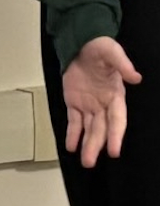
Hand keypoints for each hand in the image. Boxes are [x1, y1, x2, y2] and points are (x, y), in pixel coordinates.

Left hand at [63, 36, 142, 167]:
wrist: (82, 43)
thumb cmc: (99, 49)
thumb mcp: (111, 51)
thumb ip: (122, 64)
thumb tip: (135, 77)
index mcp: (115, 95)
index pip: (117, 120)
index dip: (116, 135)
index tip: (114, 151)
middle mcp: (103, 104)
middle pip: (101, 129)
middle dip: (97, 145)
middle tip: (91, 161)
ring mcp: (88, 105)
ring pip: (89, 129)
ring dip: (87, 144)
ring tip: (85, 161)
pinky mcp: (74, 102)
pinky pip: (74, 121)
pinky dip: (72, 134)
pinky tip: (71, 146)